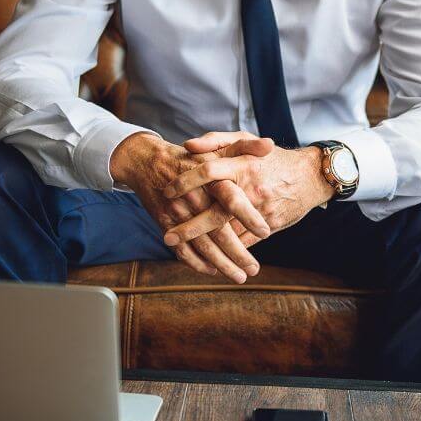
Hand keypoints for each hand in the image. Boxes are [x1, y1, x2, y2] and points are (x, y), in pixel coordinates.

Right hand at [110, 132, 273, 282]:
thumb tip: (270, 144)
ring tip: (240, 276)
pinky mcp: (166, 223)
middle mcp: (194, 198)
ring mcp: (178, 213)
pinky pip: (182, 249)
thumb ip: (247, 146)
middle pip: (218, 231)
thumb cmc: (193, 155)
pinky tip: (213, 271)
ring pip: (202, 245)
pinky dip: (197, 263)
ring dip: (222, 264)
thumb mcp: (220, 146)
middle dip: (237, 253)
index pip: (232, 200)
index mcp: (211, 179)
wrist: (150, 161)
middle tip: (254, 269)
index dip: (248, 217)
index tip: (265, 231)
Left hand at [162, 132, 334, 245]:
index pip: (209, 172)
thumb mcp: (245, 140)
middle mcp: (252, 189)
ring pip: (230, 233)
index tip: (167, 192)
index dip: (186, 182)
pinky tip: (207, 258)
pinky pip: (244, 242)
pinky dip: (226, 252)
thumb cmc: (271, 157)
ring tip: (182, 252)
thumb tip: (188, 146)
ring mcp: (262, 210)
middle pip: (216, 213)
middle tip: (167, 236)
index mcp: (243, 164)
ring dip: (206, 246)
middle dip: (190, 228)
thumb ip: (216, 141)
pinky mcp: (270, 225)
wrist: (310, 176)